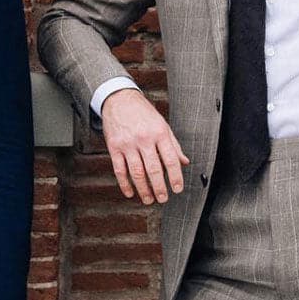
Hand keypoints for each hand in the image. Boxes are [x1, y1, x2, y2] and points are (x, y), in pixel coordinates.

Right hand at [101, 87, 189, 203]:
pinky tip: (130, 192)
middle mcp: (144, 139)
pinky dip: (125, 184)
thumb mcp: (162, 125)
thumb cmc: (143, 113)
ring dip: (143, 189)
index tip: (177, 189)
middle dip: (159, 187)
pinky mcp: (114, 147)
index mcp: (160, 133)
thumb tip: (184, 162)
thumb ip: (173, 145)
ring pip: (136, 172)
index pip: (170, 159)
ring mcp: (128, 144)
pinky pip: (119, 170)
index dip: (175, 177)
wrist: (119, 99)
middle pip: (153, 169)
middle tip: (163, 199)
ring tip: (148, 199)